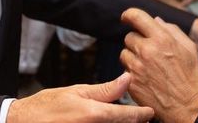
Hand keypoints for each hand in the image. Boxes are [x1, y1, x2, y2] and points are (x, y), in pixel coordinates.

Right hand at [7, 72, 153, 122]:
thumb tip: (127, 79)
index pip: (128, 116)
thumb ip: (105, 90)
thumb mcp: (76, 92)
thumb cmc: (47, 107)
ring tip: (126, 119)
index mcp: (95, 115)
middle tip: (141, 117)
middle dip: (132, 122)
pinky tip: (106, 120)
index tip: (150, 112)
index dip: (143, 114)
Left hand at [120, 8, 197, 122]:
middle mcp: (147, 50)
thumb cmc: (191, 77)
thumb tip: (156, 21)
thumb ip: (172, 30)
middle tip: (149, 52)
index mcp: (162, 38)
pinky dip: (132, 74)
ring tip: (147, 67)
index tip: (127, 18)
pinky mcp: (131, 83)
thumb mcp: (189, 47)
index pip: (136, 16)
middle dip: (137, 42)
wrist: (189, 106)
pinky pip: (124, 72)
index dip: (129, 15)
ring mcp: (137, 67)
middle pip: (129, 37)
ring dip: (132, 57)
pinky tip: (146, 79)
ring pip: (124, 54)